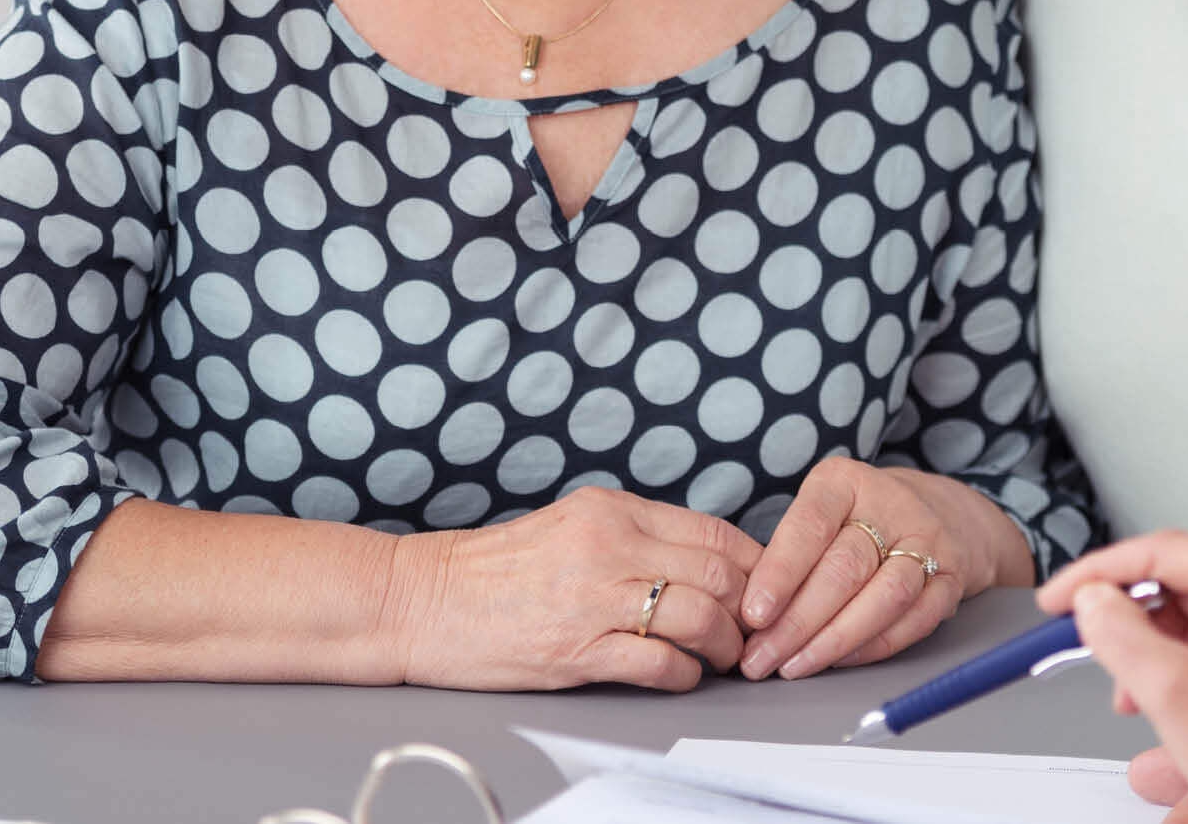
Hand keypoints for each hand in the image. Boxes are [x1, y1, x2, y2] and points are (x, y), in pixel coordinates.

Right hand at [388, 486, 763, 691]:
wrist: (423, 601)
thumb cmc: (495, 571)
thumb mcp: (571, 526)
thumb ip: (633, 536)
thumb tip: (701, 562)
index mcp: (611, 510)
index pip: (713, 533)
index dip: (754, 566)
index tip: (764, 589)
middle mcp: (608, 546)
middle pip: (718, 574)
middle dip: (749, 609)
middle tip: (753, 631)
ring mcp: (593, 598)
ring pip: (699, 617)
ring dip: (724, 646)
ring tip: (723, 659)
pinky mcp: (576, 649)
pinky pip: (658, 663)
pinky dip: (683, 675)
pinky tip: (680, 676)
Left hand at [737, 457, 1032, 678]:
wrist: (945, 513)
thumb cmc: (860, 519)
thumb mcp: (822, 512)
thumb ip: (788, 553)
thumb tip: (746, 616)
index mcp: (845, 482)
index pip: (809, 526)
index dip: (779, 573)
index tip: (753, 614)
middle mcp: (892, 505)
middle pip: (843, 569)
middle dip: (796, 622)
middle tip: (760, 659)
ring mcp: (929, 541)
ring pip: (882, 597)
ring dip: (833, 640)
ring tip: (794, 667)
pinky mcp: (952, 579)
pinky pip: (913, 621)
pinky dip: (873, 647)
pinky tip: (838, 662)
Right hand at [1035, 533, 1187, 823]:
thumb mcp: (1171, 694)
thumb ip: (1117, 634)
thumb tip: (1091, 600)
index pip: (1166, 553)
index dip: (1099, 574)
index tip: (1061, 596)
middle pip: (1187, 580)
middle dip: (1135, 620)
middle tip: (1098, 648)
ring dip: (1162, 644)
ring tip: (1140, 692)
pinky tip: (1174, 692)